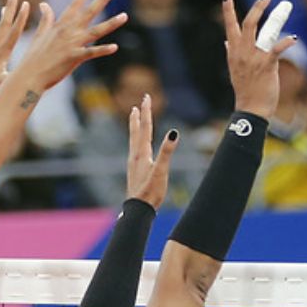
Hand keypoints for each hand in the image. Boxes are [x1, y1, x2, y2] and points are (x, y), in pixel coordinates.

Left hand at [0, 0, 32, 103]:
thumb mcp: (3, 85)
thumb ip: (17, 76)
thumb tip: (31, 72)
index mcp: (1, 53)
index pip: (13, 31)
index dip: (21, 18)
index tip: (27, 3)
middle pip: (3, 24)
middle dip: (10, 7)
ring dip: (3, 19)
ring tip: (4, 8)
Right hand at [13, 0, 126, 91]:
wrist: (30, 75)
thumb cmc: (34, 57)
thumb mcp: (40, 34)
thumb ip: (46, 19)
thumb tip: (43, 4)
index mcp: (60, 25)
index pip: (75, 4)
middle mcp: (68, 31)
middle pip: (89, 12)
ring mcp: (72, 44)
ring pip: (96, 31)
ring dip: (111, 23)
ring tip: (125, 16)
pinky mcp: (74, 58)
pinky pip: (92, 53)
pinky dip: (103, 50)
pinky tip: (115, 47)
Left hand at [126, 93, 178, 208]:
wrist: (138, 209)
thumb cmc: (150, 192)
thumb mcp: (161, 171)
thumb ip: (167, 152)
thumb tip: (173, 133)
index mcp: (142, 153)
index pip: (145, 128)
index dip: (147, 112)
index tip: (146, 97)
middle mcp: (136, 155)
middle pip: (137, 131)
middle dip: (139, 116)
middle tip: (140, 102)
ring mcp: (134, 163)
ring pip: (134, 139)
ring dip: (136, 126)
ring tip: (134, 116)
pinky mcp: (134, 170)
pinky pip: (135, 149)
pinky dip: (136, 140)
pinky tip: (137, 144)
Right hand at [222, 0, 295, 118]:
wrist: (251, 109)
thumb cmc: (245, 91)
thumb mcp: (234, 70)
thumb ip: (231, 53)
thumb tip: (226, 42)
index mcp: (234, 52)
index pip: (229, 27)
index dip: (228, 11)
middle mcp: (242, 52)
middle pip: (247, 23)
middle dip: (257, 7)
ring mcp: (254, 58)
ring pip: (261, 30)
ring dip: (273, 16)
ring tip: (283, 5)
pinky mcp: (267, 65)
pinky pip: (277, 49)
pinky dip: (286, 42)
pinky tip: (294, 38)